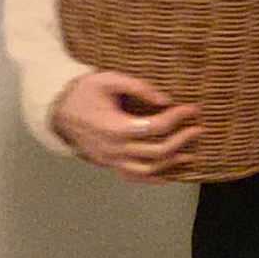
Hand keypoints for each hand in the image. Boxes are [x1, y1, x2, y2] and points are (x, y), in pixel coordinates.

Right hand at [51, 71, 203, 183]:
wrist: (59, 109)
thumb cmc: (85, 91)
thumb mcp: (110, 80)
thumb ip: (139, 87)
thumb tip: (166, 99)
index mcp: (114, 127)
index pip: (154, 127)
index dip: (177, 118)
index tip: (192, 108)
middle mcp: (114, 149)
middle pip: (156, 151)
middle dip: (181, 140)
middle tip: (199, 128)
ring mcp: (111, 161)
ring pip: (148, 169)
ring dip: (172, 163)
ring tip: (191, 153)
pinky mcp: (109, 165)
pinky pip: (134, 177)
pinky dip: (154, 178)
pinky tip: (171, 174)